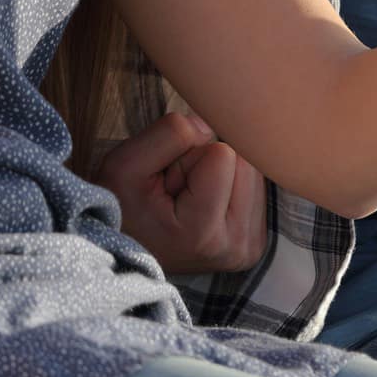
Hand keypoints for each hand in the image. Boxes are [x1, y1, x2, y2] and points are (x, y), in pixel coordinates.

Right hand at [94, 111, 268, 275]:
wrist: (121, 251)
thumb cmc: (121, 207)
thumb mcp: (125, 163)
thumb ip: (171, 133)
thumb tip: (211, 125)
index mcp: (203, 233)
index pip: (223, 154)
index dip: (190, 157)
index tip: (168, 186)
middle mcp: (235, 247)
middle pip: (244, 160)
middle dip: (208, 164)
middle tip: (177, 193)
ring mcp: (249, 248)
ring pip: (251, 170)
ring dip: (220, 174)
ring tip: (188, 201)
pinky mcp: (255, 243)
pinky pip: (254, 186)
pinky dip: (229, 186)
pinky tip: (204, 206)